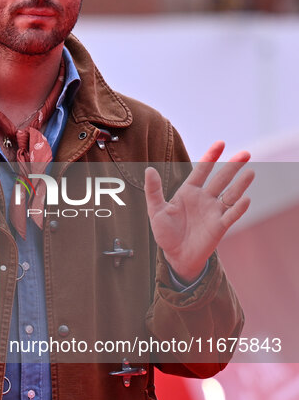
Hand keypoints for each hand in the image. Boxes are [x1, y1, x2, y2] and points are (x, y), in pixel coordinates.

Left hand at [144, 141, 253, 283]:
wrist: (175, 256)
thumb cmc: (165, 233)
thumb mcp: (156, 211)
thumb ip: (153, 191)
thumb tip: (149, 170)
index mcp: (189, 191)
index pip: (202, 170)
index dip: (211, 156)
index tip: (221, 143)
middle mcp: (204, 198)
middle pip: (221, 179)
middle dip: (233, 166)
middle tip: (246, 153)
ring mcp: (214, 212)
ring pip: (230, 194)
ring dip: (241, 184)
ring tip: (250, 172)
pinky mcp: (219, 227)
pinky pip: (231, 215)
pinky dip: (238, 208)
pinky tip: (246, 199)